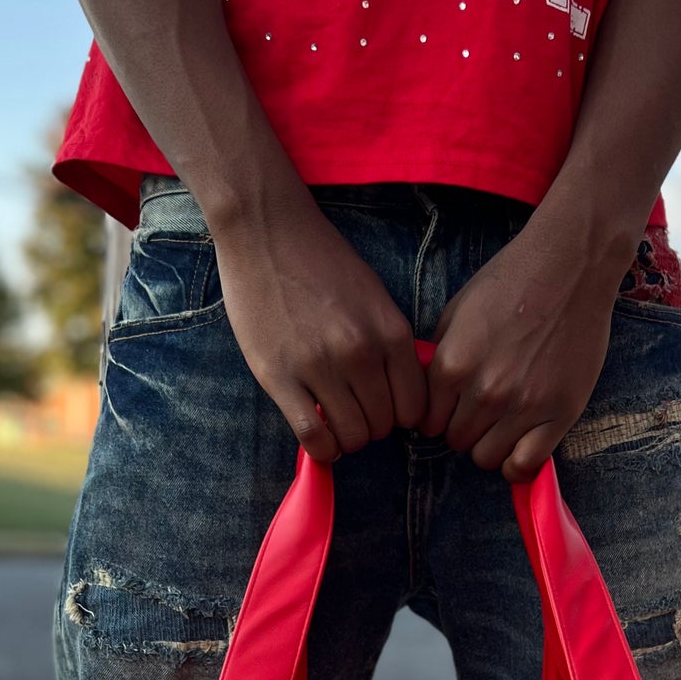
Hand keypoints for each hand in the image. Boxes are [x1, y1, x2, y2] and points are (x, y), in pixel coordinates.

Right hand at [213, 197, 427, 461]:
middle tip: (353, 411)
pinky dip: (320, 448)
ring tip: (333, 421)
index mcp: (390, 333)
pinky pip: (311, 436)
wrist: (267, 231)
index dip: (400, 417)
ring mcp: (319, 367)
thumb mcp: (375, 298)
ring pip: (350, 436)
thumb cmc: (322, 261)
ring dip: (345, 438)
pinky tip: (318, 438)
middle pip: (382, 426)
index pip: (413, 408)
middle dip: (371, 427)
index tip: (383, 409)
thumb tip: (398, 393)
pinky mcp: (279, 376)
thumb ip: (390, 344)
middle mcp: (360, 353)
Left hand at [424, 213, 631, 480]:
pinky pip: (525, 464)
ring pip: (486, 457)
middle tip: (480, 408)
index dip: (438, 415)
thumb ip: (439, 357)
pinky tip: (518, 445)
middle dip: (463, 428)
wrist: (571, 265)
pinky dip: (516, 464)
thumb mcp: (457, 312)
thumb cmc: (511, 280)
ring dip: (489, 444)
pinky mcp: (559, 413)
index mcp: (452, 366)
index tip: (452, 405)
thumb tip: (427, 393)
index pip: (427, 422)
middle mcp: (484, 392)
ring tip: (501, 422)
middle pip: (456, 441)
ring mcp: (523, 406)